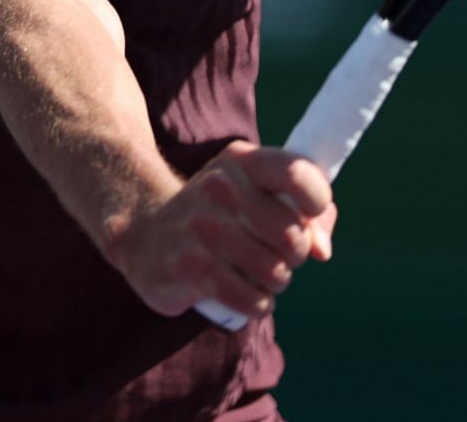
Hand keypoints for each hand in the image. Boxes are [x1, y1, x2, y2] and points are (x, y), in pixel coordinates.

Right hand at [104, 141, 335, 319]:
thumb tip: (322, 251)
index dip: (317, 201)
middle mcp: (220, 186)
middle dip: (295, 256)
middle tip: (277, 255)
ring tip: (257, 274)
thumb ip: (306, 214)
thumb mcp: (256, 194)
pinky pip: (249, 299)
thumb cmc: (219, 215)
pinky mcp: (188, 266)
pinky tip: (246, 296)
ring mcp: (201, 226)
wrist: (145, 232)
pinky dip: (257, 305)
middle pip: (291, 235)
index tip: (309, 215)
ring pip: (274, 272)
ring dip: (275, 283)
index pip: (296, 174)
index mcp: (242, 160)